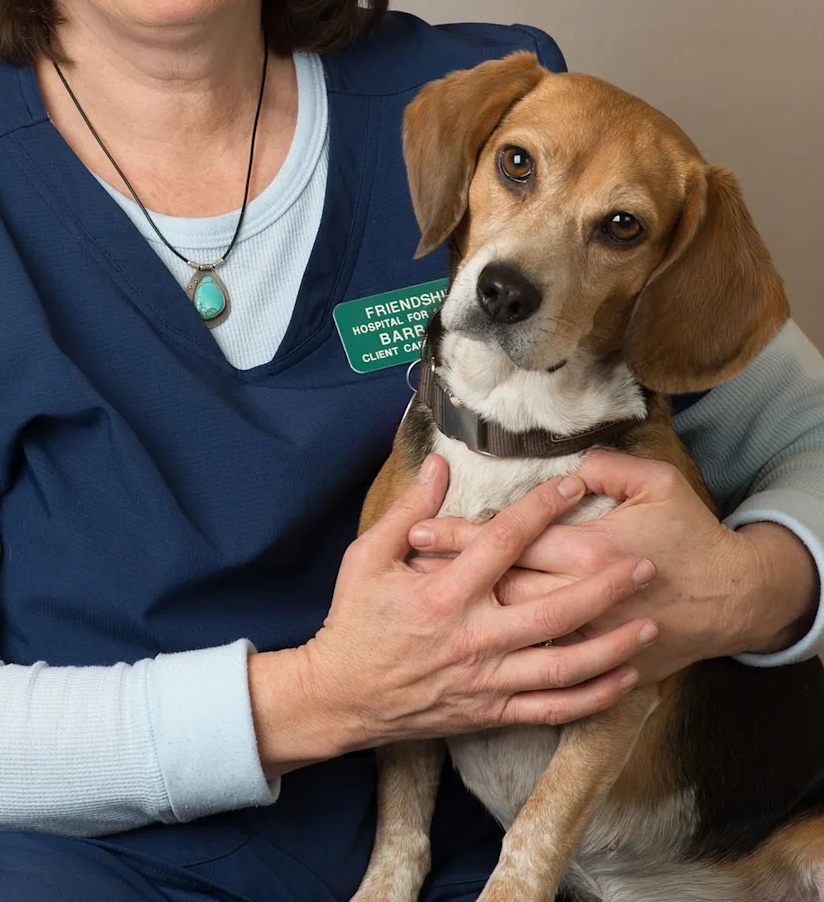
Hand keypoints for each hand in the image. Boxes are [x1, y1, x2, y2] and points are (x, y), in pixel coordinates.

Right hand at [289, 454, 657, 757]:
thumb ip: (408, 510)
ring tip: (650, 623)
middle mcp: (473, 638)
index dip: (542, 509)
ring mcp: (487, 679)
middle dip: (604, 585)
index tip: (574, 485)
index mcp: (444, 594)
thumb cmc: (354, 621)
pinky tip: (623, 679)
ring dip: (612, 646)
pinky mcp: (492, 711)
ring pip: (564, 665)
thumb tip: (437, 465)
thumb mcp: (366, 556)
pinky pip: (552, 707)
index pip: (505, 542)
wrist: (341, 696)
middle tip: (644, 563)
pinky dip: (593, 697)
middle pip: (553, 608)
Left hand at [407, 450, 818, 683]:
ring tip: (420, 604)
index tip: (421, 528)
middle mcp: (581, 601)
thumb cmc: (692, 534)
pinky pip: (545, 676)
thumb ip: (610, 466)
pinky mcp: (600, 665)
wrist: (732, 598)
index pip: (511, 543)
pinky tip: (473, 651)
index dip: (463, 534)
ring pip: (512, 634)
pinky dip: (506, 662)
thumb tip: (566, 461)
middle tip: (404, 564)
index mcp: (589, 551)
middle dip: (449, 576)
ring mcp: (589, 639)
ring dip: (467, 618)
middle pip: (498, 589)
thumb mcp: (659, 483)